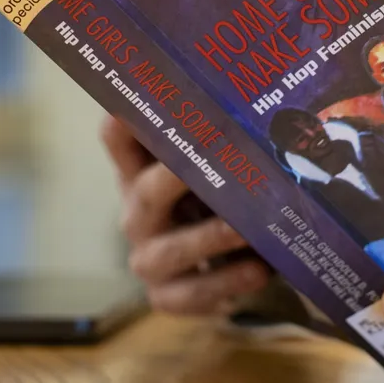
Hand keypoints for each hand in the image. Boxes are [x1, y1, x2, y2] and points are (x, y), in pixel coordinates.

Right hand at [103, 115, 270, 314]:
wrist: (224, 262)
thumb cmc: (219, 196)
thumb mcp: (216, 163)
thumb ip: (224, 134)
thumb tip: (264, 87)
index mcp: (142, 171)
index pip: (119, 136)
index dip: (127, 117)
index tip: (148, 96)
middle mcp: (138, 212)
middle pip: (146, 192)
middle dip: (177, 176)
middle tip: (216, 159)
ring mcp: (149, 257)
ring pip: (169, 251)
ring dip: (209, 238)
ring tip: (247, 230)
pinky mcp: (167, 296)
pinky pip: (192, 294)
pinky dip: (226, 284)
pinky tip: (258, 271)